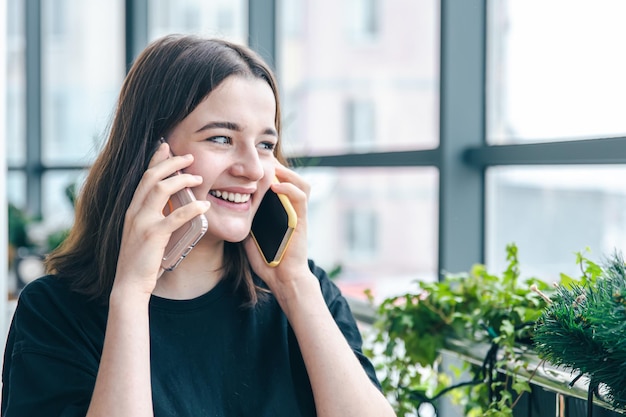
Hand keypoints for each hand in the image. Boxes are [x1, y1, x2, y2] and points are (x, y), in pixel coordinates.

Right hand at [113, 142, 209, 295]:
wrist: (130, 284)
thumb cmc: (142, 261)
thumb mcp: (145, 233)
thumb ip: (156, 218)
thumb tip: (176, 206)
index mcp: (132, 209)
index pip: (143, 176)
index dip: (155, 159)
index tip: (166, 147)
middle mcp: (134, 211)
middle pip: (151, 176)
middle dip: (171, 162)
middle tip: (189, 157)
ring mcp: (142, 222)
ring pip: (160, 188)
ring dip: (182, 179)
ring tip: (199, 178)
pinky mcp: (153, 235)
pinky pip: (175, 216)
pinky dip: (192, 209)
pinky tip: (204, 206)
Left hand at [244, 164, 314, 294]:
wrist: (282, 278)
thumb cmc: (268, 261)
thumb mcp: (251, 236)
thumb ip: (246, 222)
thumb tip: (227, 212)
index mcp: (282, 212)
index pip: (280, 184)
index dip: (270, 172)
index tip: (254, 164)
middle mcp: (292, 210)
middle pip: (291, 179)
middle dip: (279, 167)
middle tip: (263, 160)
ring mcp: (298, 214)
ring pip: (301, 184)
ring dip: (288, 173)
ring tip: (272, 167)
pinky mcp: (302, 220)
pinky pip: (300, 198)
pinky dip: (289, 188)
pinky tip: (275, 185)